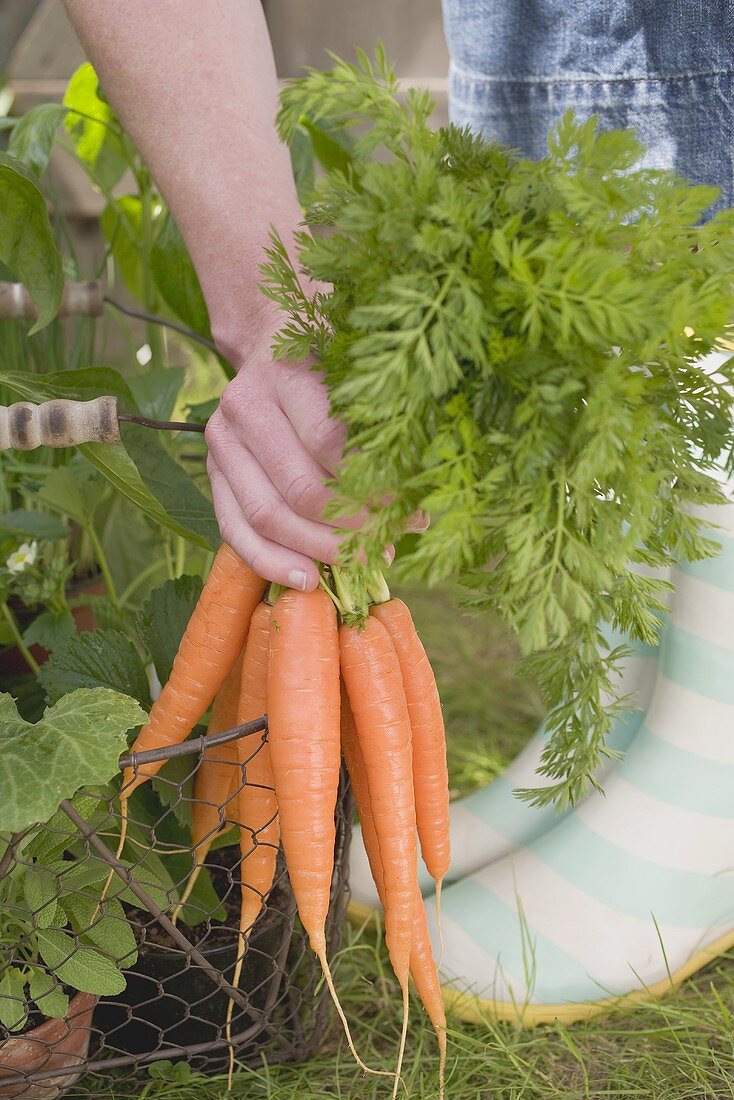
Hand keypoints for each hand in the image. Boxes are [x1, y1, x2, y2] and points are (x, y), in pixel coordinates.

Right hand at [206, 337, 426, 588]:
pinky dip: (270, 561)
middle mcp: (245, 405)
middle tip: (386, 546)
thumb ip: (386, 434)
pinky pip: (234, 529)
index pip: (330, 444)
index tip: (409, 513)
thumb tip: (416, 514)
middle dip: (348, 529)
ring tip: (357, 564)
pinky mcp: (211, 471)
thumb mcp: (361, 378)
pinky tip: (307, 579)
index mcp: (287, 373)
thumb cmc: (332, 363)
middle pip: (298, 489)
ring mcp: (221, 440)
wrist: (271, 342)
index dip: (373, 488)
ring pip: (265, 515)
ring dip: (316, 550)